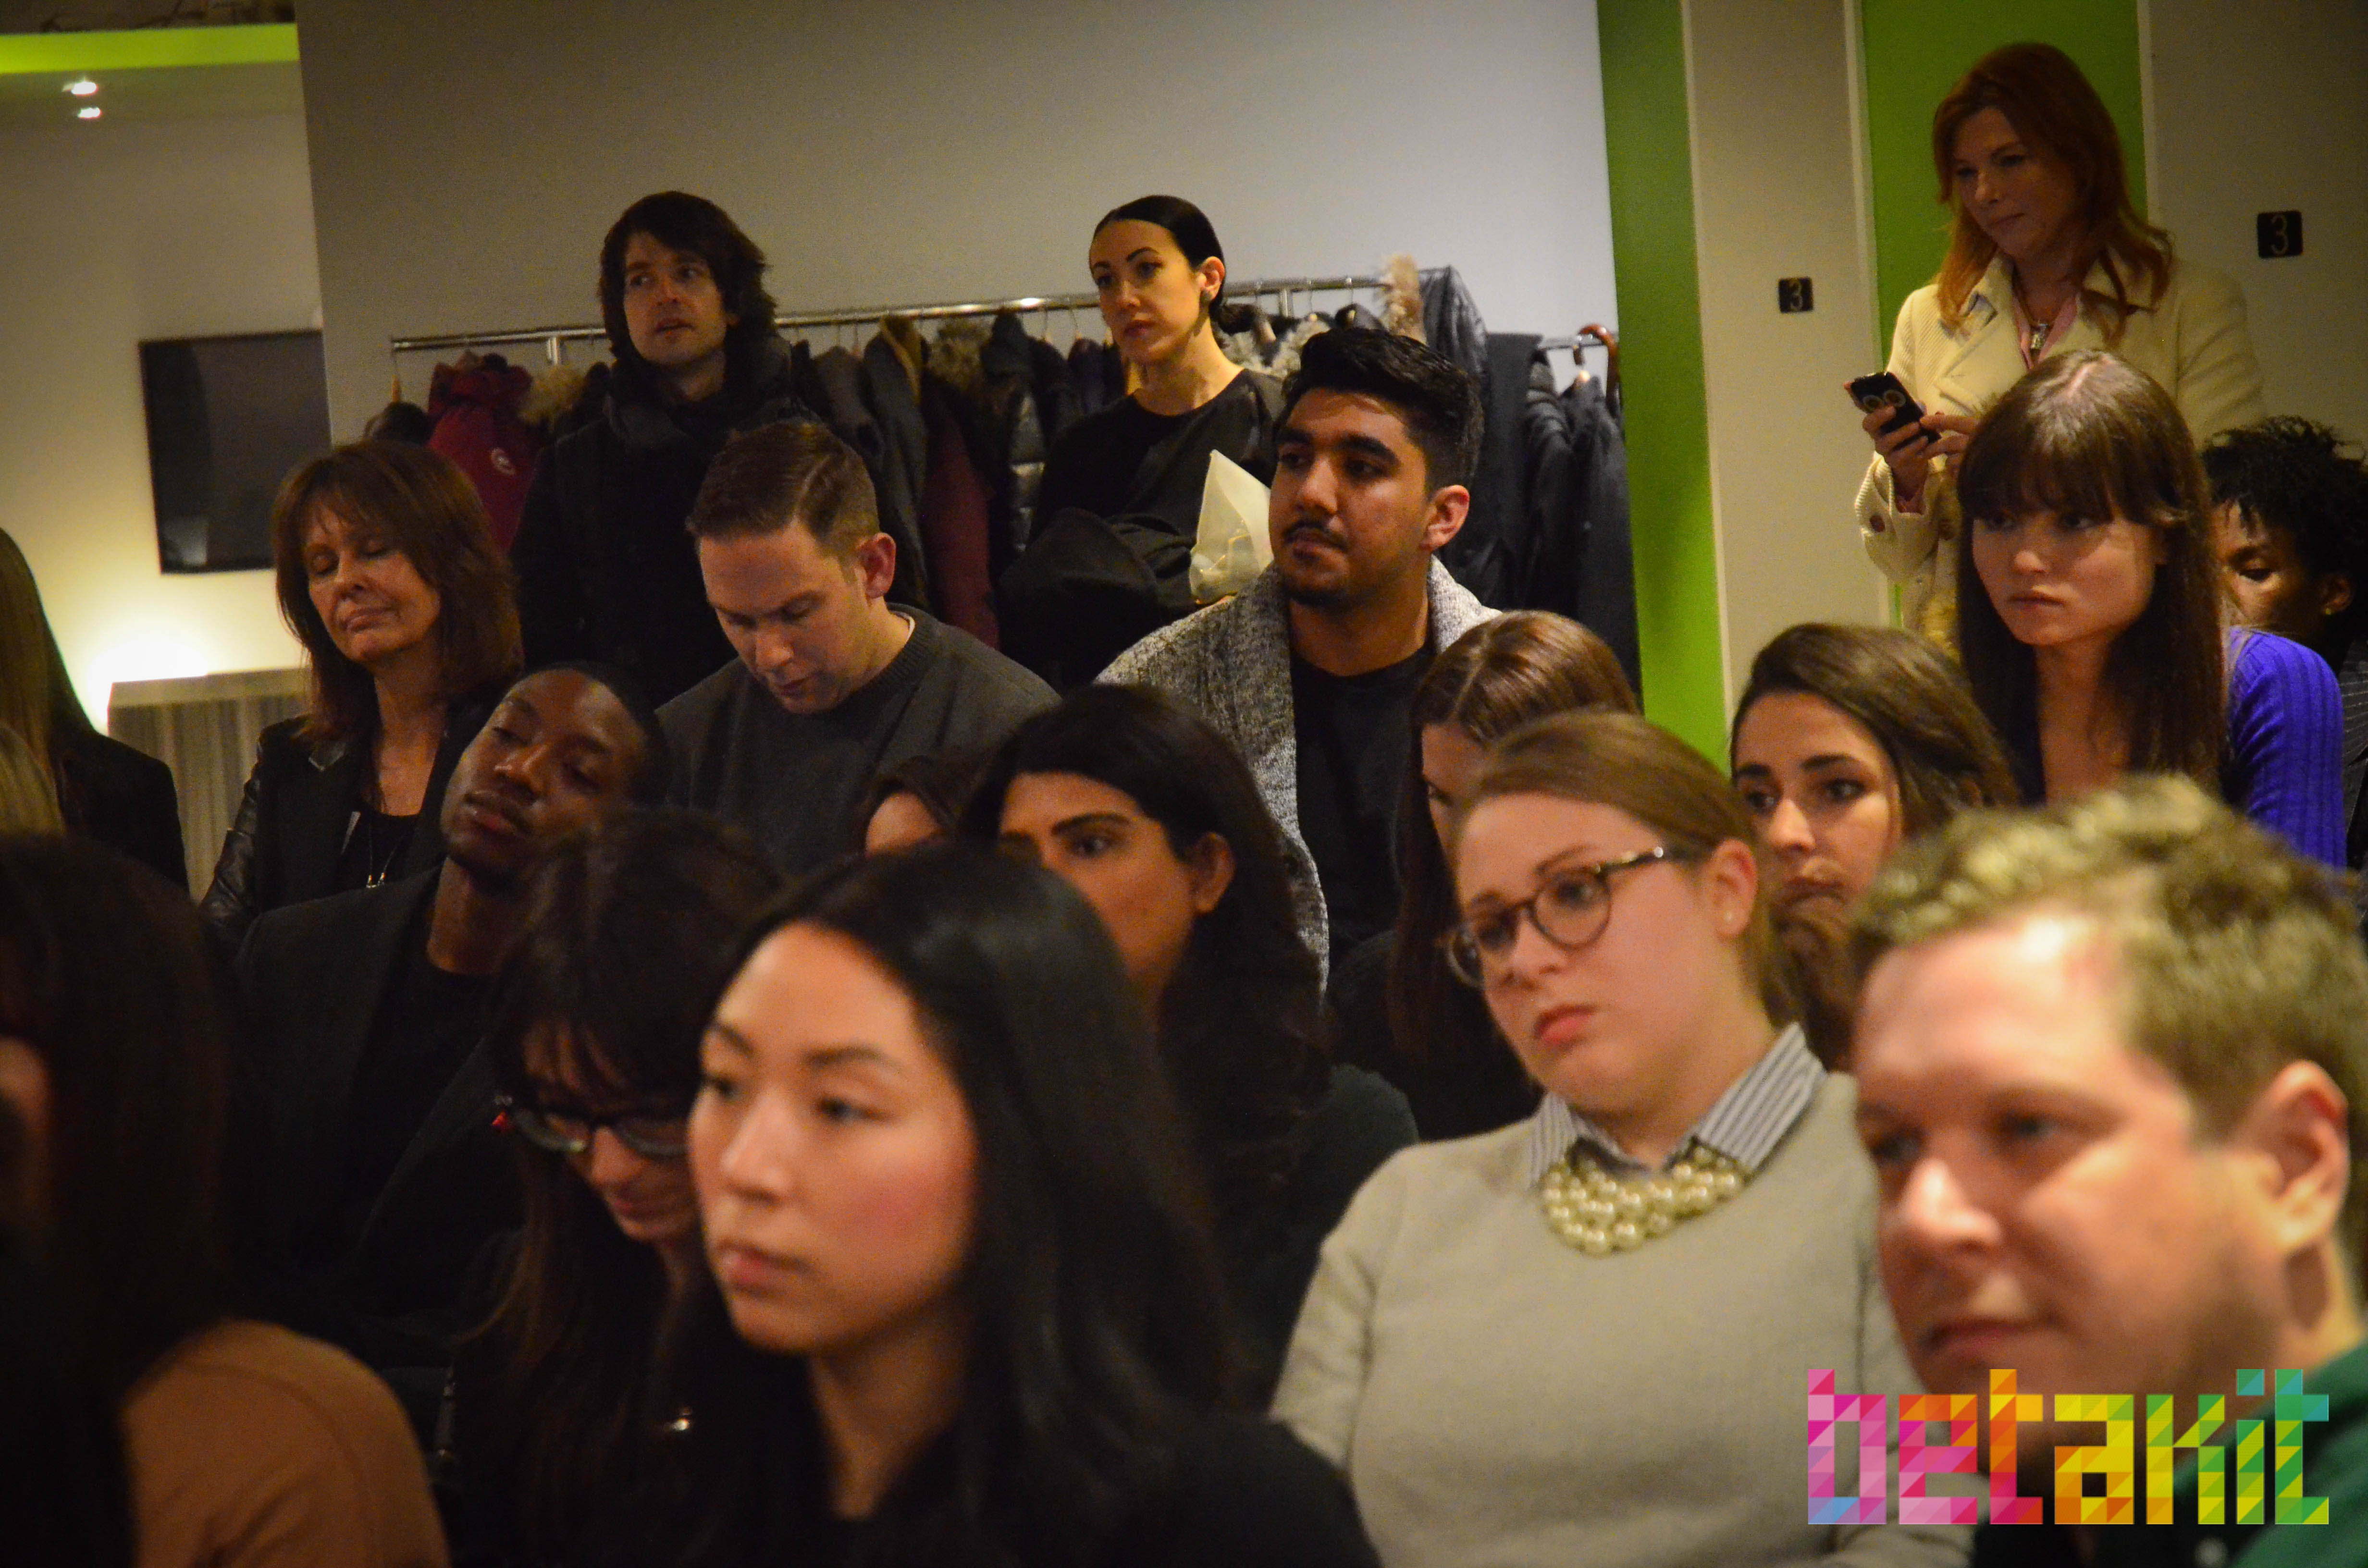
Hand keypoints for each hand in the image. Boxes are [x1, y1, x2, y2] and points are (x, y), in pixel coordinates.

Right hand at [1858, 400, 1974, 510]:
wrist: (1917, 461)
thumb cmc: (1912, 434)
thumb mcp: (1915, 418)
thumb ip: (1916, 410)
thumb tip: (1919, 404)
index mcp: (1880, 420)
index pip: (1865, 406)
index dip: (1856, 397)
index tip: (1848, 384)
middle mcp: (1877, 434)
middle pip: (1868, 424)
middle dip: (1878, 416)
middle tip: (1892, 409)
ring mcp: (1884, 449)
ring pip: (1886, 441)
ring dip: (1901, 432)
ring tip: (1917, 426)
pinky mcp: (1894, 462)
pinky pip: (1901, 455)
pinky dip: (1913, 446)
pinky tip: (1924, 440)